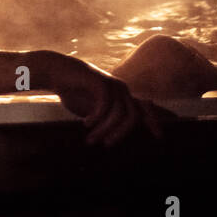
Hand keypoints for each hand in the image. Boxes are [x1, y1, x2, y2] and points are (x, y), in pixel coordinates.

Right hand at [45, 53, 168, 145]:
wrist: (55, 72)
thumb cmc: (73, 91)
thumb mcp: (91, 109)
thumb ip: (104, 120)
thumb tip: (110, 139)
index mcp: (121, 95)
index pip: (144, 107)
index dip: (153, 121)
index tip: (160, 137)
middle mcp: (120, 88)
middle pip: (133, 116)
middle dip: (122, 134)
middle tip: (107, 145)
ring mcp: (111, 83)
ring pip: (119, 113)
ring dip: (105, 129)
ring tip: (91, 139)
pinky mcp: (100, 81)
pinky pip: (105, 105)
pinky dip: (97, 118)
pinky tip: (86, 123)